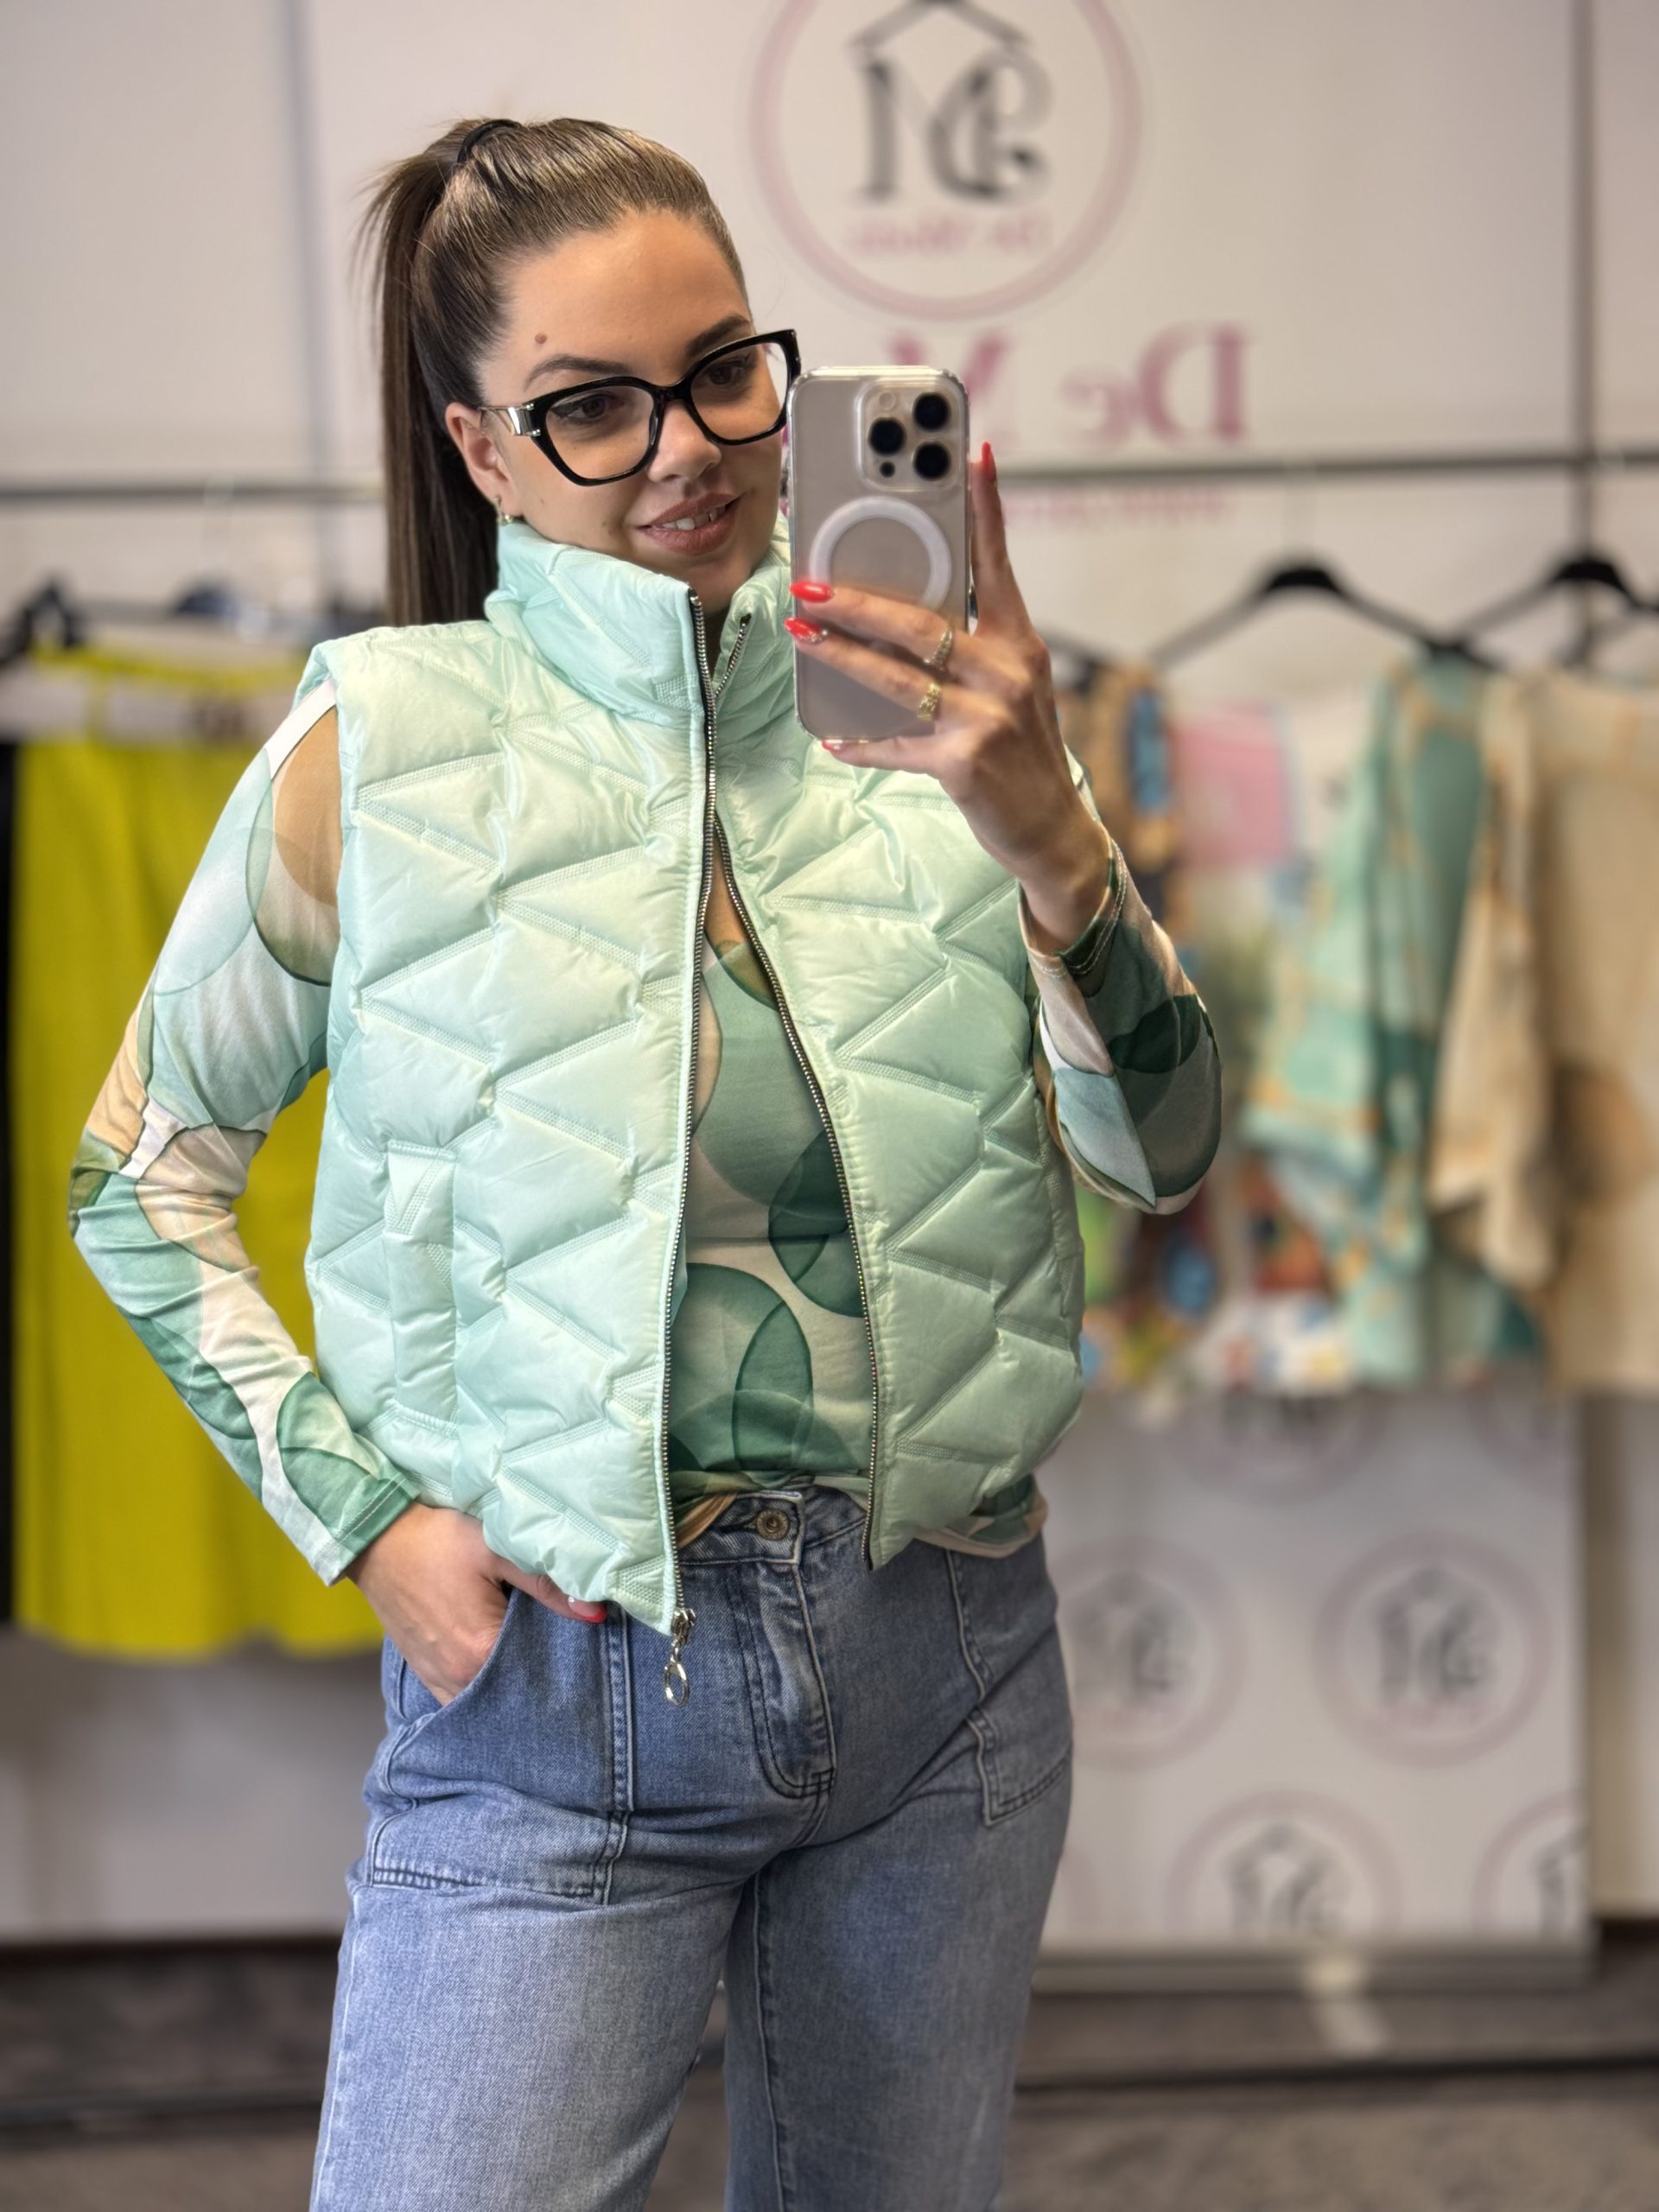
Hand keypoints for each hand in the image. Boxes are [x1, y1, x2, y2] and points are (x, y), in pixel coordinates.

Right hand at [344, 1501, 605, 1705]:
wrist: (376, 1538)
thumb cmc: (436, 1540)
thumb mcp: (496, 1551)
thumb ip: (547, 1584)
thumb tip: (597, 1612)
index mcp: (480, 1652)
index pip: (539, 1676)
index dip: (564, 1664)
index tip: (583, 1652)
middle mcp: (458, 1678)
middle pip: (513, 1692)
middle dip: (539, 1676)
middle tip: (563, 1654)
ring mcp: (437, 1679)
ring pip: (487, 1698)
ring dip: (509, 1683)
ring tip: (533, 1659)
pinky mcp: (424, 1672)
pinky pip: (461, 1697)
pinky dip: (483, 1686)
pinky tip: (500, 1667)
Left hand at [785, 440, 1112, 951]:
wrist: (1051, 829)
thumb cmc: (1021, 751)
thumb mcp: (1011, 688)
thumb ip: (970, 650)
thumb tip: (896, 621)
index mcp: (1020, 642)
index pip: (997, 561)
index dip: (984, 506)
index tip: (968, 452)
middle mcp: (1007, 670)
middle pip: (919, 621)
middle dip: (856, 599)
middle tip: (809, 582)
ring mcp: (986, 716)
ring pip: (895, 677)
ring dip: (839, 655)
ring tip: (801, 633)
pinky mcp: (964, 761)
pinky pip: (895, 745)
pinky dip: (860, 742)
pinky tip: (831, 735)